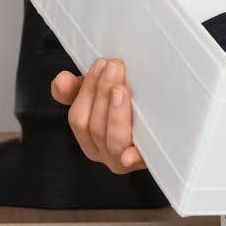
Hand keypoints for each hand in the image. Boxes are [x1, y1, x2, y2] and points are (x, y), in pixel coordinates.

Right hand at [50, 58, 145, 174]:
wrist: (164, 122)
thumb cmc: (125, 105)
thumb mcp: (99, 93)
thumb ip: (76, 88)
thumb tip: (60, 80)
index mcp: (88, 137)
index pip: (78, 118)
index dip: (86, 90)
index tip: (101, 64)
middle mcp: (103, 152)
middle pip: (95, 127)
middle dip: (103, 94)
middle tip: (115, 67)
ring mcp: (124, 160)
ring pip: (113, 142)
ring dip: (115, 114)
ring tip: (122, 89)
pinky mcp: (147, 160)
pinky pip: (139, 161)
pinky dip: (132, 158)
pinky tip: (129, 156)